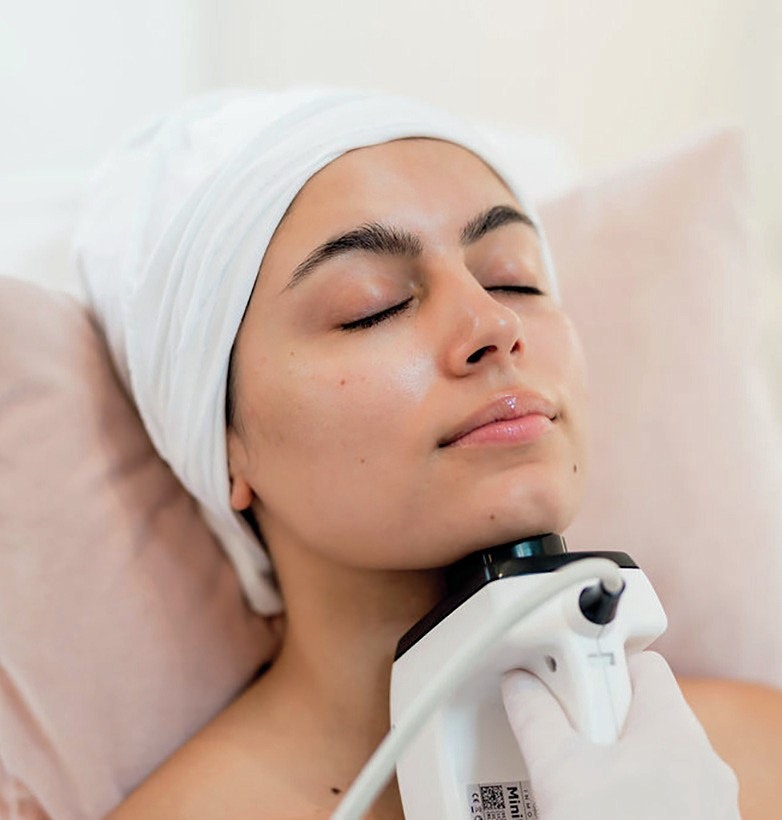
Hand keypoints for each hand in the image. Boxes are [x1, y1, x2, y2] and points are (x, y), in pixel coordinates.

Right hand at [501, 651, 739, 818]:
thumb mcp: (560, 773)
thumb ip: (536, 717)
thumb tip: (520, 685)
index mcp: (675, 732)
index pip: (642, 664)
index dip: (598, 663)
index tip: (564, 680)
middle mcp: (703, 765)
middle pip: (642, 712)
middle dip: (598, 720)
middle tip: (564, 742)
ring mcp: (708, 806)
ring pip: (652, 758)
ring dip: (612, 762)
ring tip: (576, 789)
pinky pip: (664, 796)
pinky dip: (631, 796)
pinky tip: (600, 814)